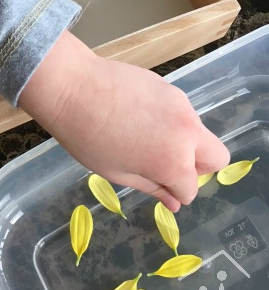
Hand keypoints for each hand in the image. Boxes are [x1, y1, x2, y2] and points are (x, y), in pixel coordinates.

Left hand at [19, 31, 229, 211]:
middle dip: (197, 166)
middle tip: (164, 162)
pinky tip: (136, 113)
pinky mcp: (169, 86)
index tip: (156, 184)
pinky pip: (180, 110)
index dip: (173, 191)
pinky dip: (168, 118)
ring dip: (181, 139)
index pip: (191, 188)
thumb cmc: (87, 137)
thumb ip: (152, 187)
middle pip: (217, 157)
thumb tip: (175, 203)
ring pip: (197, 131)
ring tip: (141, 134)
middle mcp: (186, 132)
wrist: (73, 87)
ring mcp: (180, 105)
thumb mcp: (117, 172)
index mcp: (173, 162)